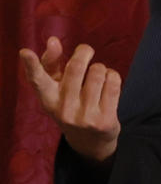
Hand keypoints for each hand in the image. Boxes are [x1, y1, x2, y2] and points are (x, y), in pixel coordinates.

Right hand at [18, 37, 120, 161]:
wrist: (90, 142)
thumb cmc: (70, 105)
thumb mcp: (56, 88)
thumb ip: (52, 63)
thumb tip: (53, 41)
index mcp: (49, 100)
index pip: (38, 81)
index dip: (31, 66)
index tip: (26, 52)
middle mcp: (65, 110)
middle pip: (76, 68)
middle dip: (83, 52)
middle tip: (86, 50)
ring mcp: (86, 117)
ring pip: (97, 73)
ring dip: (100, 67)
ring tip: (98, 74)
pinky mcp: (106, 121)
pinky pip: (113, 83)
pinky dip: (112, 76)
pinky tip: (108, 82)